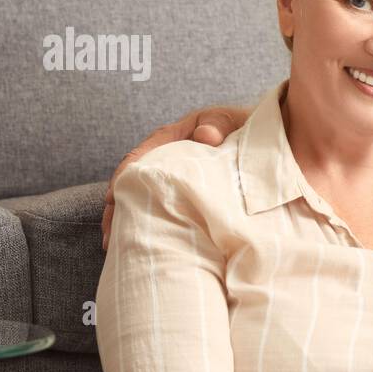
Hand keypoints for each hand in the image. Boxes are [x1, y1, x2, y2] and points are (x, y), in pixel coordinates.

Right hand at [101, 105, 248, 249]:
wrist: (263, 139)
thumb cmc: (243, 126)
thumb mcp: (230, 121)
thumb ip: (218, 125)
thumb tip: (205, 135)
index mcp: (173, 137)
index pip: (140, 158)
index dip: (124, 180)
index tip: (113, 201)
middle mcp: (167, 159)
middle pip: (133, 185)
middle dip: (118, 211)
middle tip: (110, 239)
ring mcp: (175, 179)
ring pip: (145, 201)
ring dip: (132, 223)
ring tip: (119, 251)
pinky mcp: (186, 196)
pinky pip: (165, 211)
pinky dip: (154, 227)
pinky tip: (149, 247)